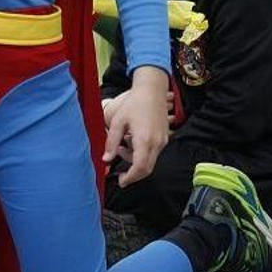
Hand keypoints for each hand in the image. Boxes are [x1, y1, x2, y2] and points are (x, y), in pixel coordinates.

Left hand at [104, 66, 170, 186]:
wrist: (152, 89)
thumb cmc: (134, 103)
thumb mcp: (118, 122)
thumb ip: (111, 142)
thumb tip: (106, 159)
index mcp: (144, 140)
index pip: (140, 168)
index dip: (130, 178)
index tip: (122, 182)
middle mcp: (157, 143)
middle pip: (147, 169)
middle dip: (133, 174)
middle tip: (121, 174)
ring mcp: (163, 141)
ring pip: (150, 161)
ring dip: (136, 161)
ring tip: (122, 146)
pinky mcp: (164, 137)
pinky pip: (154, 152)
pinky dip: (142, 153)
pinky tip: (132, 141)